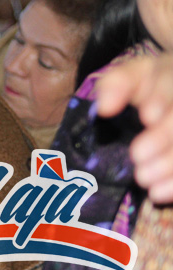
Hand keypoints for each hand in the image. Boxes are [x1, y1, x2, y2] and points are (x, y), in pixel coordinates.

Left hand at [97, 54, 172, 202]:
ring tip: (144, 179)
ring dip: (169, 165)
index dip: (164, 99)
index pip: (170, 84)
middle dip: (163, 137)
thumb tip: (104, 108)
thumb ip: (115, 84)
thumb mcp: (129, 76)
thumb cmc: (147, 86)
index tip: (148, 116)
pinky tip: (158, 193)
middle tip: (137, 155)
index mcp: (171, 76)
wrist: (169, 94)